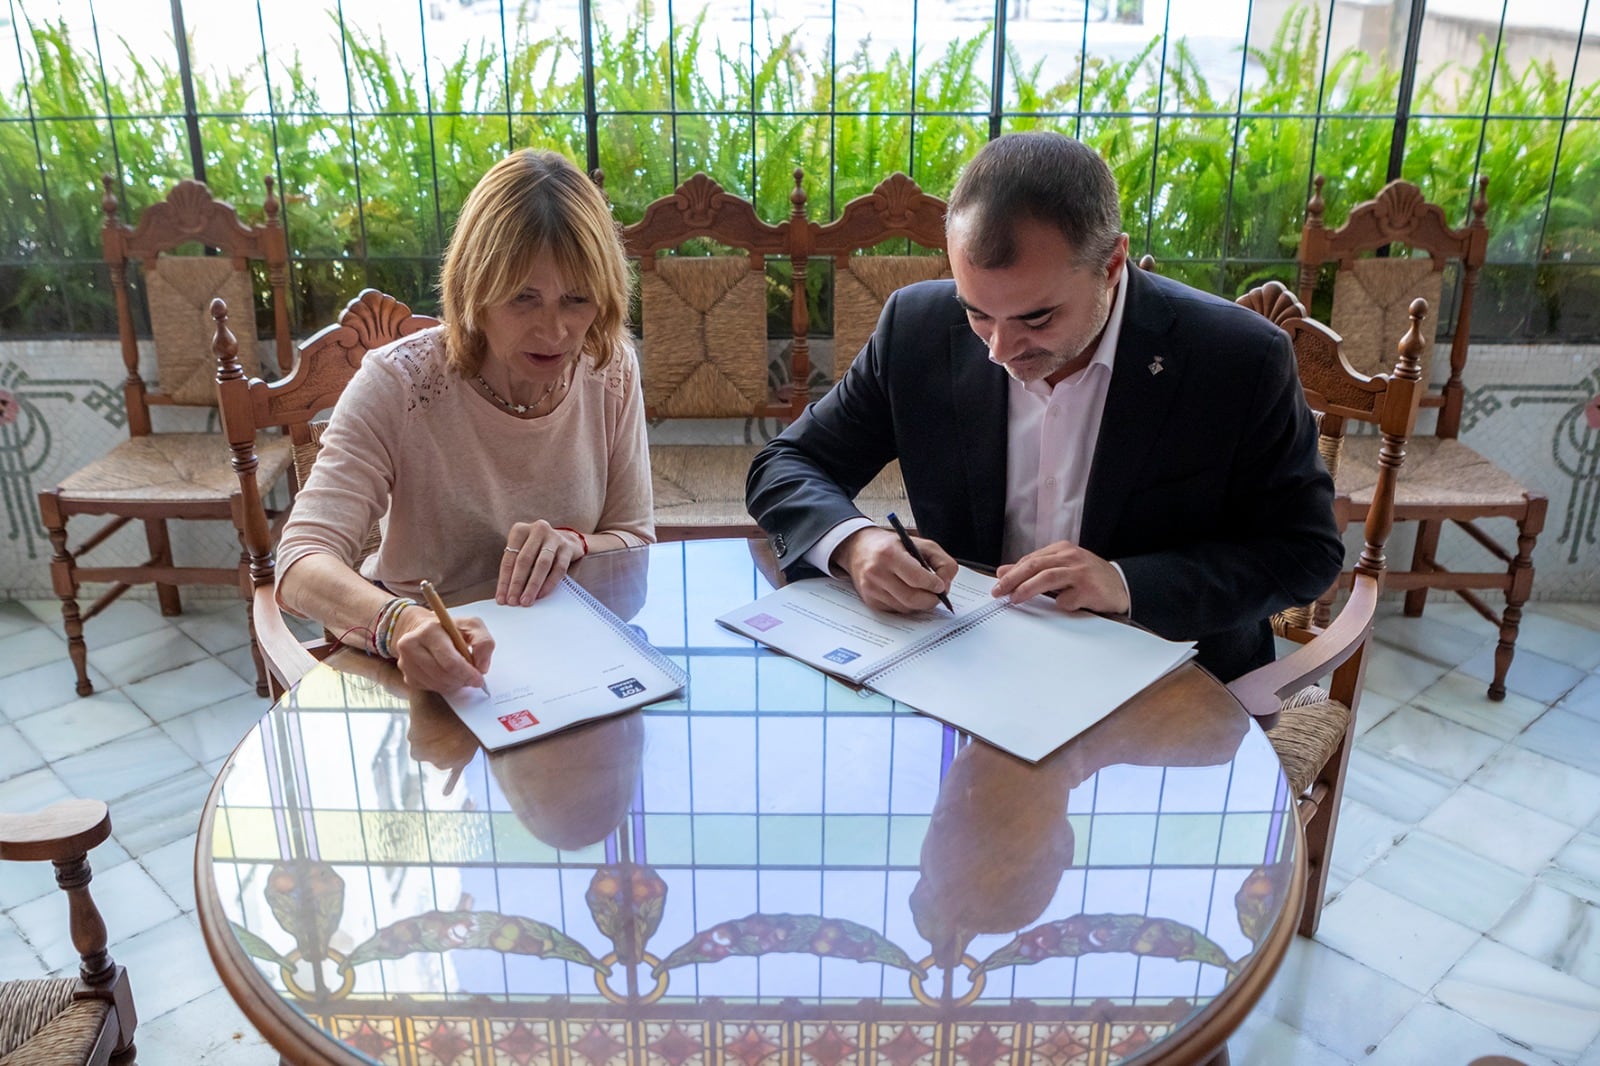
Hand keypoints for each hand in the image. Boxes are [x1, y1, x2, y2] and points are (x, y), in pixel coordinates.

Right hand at [391, 606, 494, 691]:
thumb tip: (481, 667)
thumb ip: (483, 642)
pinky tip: (447, 675)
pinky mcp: (406, 675)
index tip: (478, 678)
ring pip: (437, 685)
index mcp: (429, 631)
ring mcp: (405, 662)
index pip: (450, 662)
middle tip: (472, 677)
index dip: (468, 673)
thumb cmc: (449, 629)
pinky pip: (430, 689)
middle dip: (462, 680)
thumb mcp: (472, 626)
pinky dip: (444, 686)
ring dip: (454, 684)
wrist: (423, 631)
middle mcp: (411, 645)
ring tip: (460, 674)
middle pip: (443, 676)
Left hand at [498, 520, 585, 604]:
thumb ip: (514, 568)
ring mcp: (554, 538)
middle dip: (517, 583)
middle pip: (524, 560)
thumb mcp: (522, 551)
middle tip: (513, 601)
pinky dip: (549, 583)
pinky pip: (558, 569)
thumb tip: (506, 594)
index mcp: (520, 530)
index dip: (504, 580)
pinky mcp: (568, 548)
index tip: (501, 598)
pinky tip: (541, 594)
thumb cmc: (537, 549)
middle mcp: (537, 530)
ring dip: (532, 585)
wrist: (566, 540)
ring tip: (526, 601)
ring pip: (542, 564)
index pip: (509, 558)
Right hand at [833, 526, 957, 612]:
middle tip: (937, 595)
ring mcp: (871, 589)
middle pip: (912, 598)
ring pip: (906, 608)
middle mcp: (877, 572)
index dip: (934, 585)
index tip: (941, 585)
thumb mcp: (921, 544)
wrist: (859, 549)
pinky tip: (907, 593)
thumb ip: (941, 561)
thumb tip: (946, 585)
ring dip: (920, 604)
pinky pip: (897, 611)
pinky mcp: (870, 601)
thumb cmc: (893, 546)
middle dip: (931, 600)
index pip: (917, 578)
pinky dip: (907, 605)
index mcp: (889, 554)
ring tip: (922, 591)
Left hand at [992, 540, 1129, 614]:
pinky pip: (1067, 598)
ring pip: (1047, 578)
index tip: (997, 584)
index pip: (1031, 559)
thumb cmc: (1089, 577)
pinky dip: (1060, 603)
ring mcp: (1081, 572)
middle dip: (1013, 579)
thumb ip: (1034, 569)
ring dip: (1027, 589)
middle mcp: (1071, 557)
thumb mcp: (1061, 568)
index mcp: (1062, 550)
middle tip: (999, 591)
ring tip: (1015, 599)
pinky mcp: (1090, 589)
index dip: (1012, 572)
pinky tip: (1062, 605)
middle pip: (1035, 566)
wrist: (1122, 585)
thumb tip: (1002, 572)